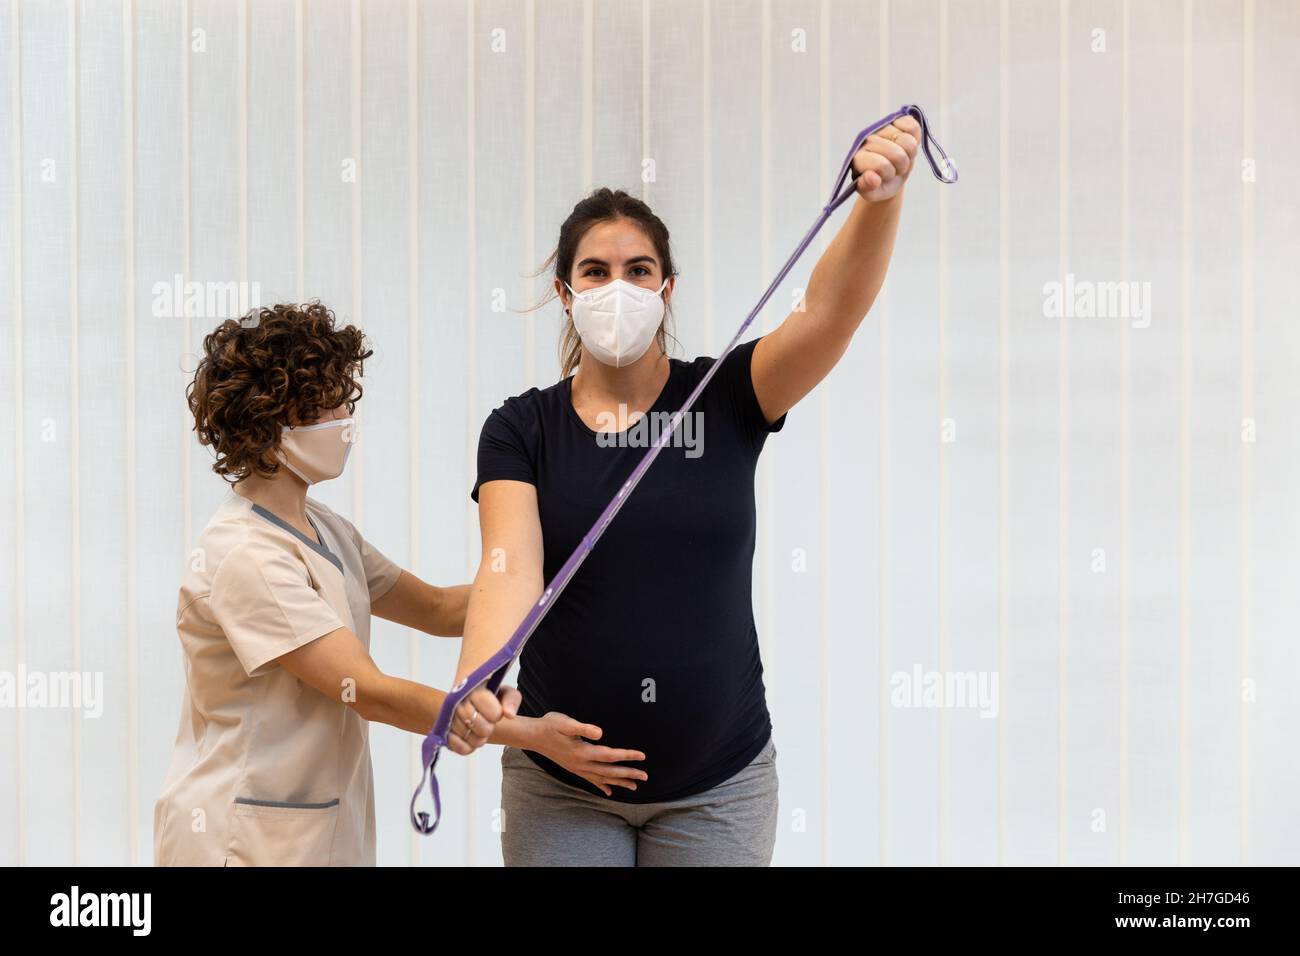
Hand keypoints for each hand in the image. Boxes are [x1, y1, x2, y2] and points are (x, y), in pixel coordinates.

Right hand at [446, 683, 520, 755]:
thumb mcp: (505, 691)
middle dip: (489, 727)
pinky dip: (468, 747)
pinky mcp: (443, 731)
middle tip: (488, 721)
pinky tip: (470, 737)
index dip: (497, 714)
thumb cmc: (488, 694)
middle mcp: (458, 702)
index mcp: (474, 689)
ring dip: (479, 738)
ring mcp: (448, 717)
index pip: (494, 712)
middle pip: (482, 727)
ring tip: (479, 728)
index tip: (495, 709)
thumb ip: (511, 699)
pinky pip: (459, 748)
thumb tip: (509, 714)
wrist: (468, 695)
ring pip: (471, 739)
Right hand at [531, 712, 646, 796]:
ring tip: (635, 786)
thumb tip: (600, 733)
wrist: (533, 736)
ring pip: (602, 778)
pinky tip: (609, 792)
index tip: (642, 756)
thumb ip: (583, 728)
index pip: (610, 755)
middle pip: (609, 771)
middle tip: (645, 776)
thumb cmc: (550, 726)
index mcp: (582, 752)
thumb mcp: (565, 722)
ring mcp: (577, 768)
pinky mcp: (574, 769)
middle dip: (628, 773)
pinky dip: (602, 786)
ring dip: (619, 782)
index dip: (627, 756)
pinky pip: (591, 780)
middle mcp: (581, 763)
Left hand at [851, 114, 919, 202]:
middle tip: (894, 169)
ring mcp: (883, 128)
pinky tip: (906, 145)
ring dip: (909, 155)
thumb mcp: (872, 193)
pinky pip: (913, 126)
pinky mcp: (898, 121)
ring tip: (900, 159)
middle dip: (901, 167)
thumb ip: (868, 187)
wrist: (889, 176)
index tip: (884, 177)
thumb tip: (871, 176)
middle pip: (898, 155)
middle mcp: (868, 139)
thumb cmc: (879, 185)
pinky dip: (915, 137)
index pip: (882, 164)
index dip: (888, 173)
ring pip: (908, 142)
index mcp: (859, 157)